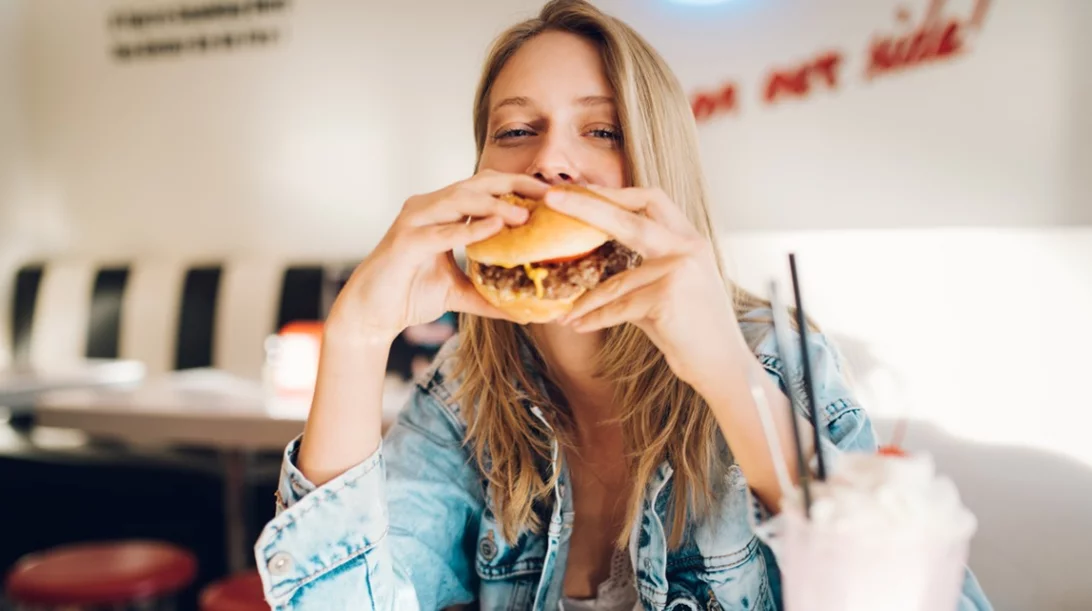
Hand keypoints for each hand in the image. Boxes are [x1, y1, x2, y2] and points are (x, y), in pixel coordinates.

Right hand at [327, 170, 547, 344]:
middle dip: (515, 185)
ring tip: (525, 215)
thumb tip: (527, 312)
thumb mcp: (459, 294)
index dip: (518, 186)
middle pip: (477, 184)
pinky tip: (495, 229)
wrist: (371, 315)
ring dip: (495, 205)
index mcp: (442, 212)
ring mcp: (414, 221)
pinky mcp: (404, 241)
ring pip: (459, 200)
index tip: (551, 195)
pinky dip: (469, 229)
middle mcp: (428, 208)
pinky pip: (442, 231)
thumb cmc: (409, 295)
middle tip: (549, 193)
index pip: (485, 188)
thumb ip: (490, 296)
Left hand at [544, 185, 748, 390]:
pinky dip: (595, 319)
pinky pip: (618, 307)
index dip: (614, 193)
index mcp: (689, 239)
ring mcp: (679, 270)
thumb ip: (640, 268)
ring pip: (616, 281)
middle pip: (628, 218)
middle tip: (551, 198)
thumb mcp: (670, 288)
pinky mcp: (667, 297)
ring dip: (586, 301)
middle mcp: (687, 248)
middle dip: (586, 205)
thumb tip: (593, 261)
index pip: (650, 200)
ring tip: (564, 313)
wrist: (724, 365)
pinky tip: (577, 326)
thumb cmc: (692, 330)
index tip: (580, 190)